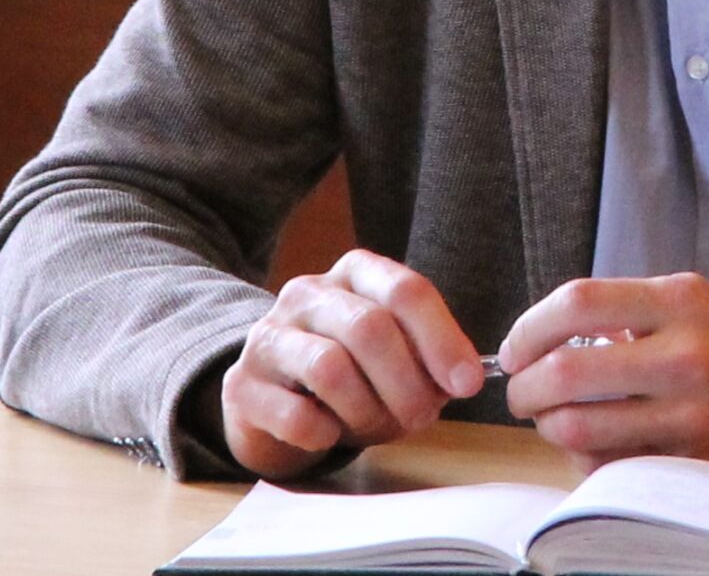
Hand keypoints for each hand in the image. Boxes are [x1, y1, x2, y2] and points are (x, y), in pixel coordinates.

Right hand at [220, 249, 486, 478]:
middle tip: (421, 418)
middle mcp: (308, 293)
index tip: (467, 383)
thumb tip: (461, 378)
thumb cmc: (352, 377)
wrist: (273, 404)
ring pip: (331, 368)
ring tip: (374, 427)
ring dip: (367, 410)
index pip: (406, 290)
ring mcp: (268, 335)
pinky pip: (294, 414)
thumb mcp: (397, 358)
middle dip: (406, 383)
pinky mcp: (241, 385)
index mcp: (356, 273)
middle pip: (370, 328)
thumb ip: (428, 360)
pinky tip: (328, 434)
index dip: (443, 339)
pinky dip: (323, 434)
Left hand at [498, 273, 708, 476]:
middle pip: (565, 372)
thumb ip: (624, 312)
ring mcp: (688, 416)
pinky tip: (592, 444)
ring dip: (548, 426)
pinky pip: (608, 466)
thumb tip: (543, 338)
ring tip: (552, 417)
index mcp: (680, 302)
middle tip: (522, 390)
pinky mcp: (690, 465)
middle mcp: (684, 355)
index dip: (529, 327)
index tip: (517, 347)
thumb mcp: (690, 303)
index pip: (578, 303)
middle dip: (525, 387)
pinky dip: (584, 458)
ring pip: (578, 428)